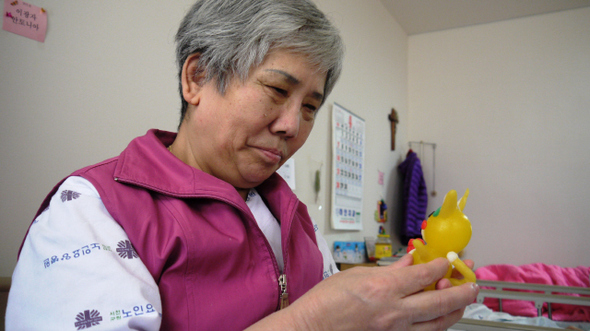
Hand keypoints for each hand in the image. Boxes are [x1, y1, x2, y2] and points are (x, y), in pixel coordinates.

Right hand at [283, 255, 478, 330]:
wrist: (312, 328)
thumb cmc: (326, 301)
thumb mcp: (358, 275)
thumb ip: (390, 270)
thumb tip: (410, 262)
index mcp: (383, 288)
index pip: (426, 275)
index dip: (443, 266)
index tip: (450, 260)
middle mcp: (393, 312)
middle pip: (441, 303)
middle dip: (462, 291)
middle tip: (472, 283)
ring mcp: (395, 330)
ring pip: (438, 324)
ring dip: (455, 310)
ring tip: (462, 300)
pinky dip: (436, 324)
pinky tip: (438, 316)